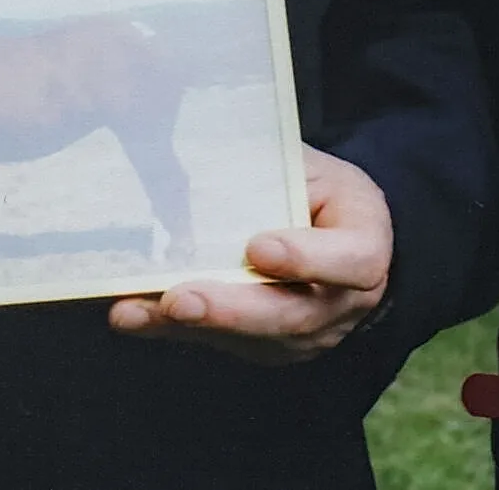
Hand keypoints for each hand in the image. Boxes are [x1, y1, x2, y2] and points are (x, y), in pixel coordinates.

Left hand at [109, 144, 392, 363]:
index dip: (306, 259)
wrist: (340, 234)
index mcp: (365, 247)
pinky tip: (133, 315)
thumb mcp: (311, 167)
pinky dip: (174, 331)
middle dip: (230, 310)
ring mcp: (308, 335)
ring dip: (192, 326)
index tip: (257, 247)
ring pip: (252, 338)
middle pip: (291, 316)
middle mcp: (343, 303)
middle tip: (179, 299)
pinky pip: (223, 344)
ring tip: (139, 311)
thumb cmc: (321, 191)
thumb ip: (273, 168)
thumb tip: (198, 150)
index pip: (350, 261)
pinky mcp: (269, 347)